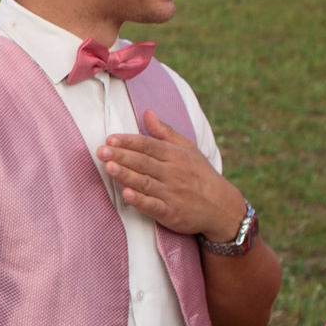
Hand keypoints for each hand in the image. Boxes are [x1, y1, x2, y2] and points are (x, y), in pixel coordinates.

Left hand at [99, 109, 243, 241]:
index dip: (129, 141)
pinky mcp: (171, 213)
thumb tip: (147, 112)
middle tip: (102, 151)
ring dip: (126, 175)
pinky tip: (126, 194)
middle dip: (122, 156)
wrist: (223, 207)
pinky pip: (153, 206)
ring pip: (145, 183)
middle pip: (144, 162)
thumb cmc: (201, 175)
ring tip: (109, 167)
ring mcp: (172, 194)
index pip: (149, 145)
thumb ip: (164, 132)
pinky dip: (140, 200)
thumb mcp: (188, 149)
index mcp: (176, 156)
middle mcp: (173, 174)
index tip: (111, 138)